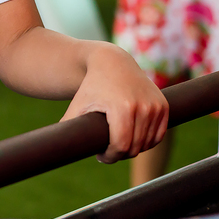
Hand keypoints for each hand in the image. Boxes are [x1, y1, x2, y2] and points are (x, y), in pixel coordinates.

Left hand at [60, 43, 168, 162]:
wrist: (113, 62)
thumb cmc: (91, 86)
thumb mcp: (77, 105)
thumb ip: (66, 126)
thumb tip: (55, 149)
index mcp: (122, 108)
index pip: (121, 146)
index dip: (110, 156)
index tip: (101, 155)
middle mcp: (142, 107)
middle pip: (134, 148)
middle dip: (120, 153)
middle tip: (108, 150)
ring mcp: (155, 106)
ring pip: (147, 144)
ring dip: (134, 148)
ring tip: (118, 142)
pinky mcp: (163, 106)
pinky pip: (158, 135)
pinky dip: (147, 141)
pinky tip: (133, 138)